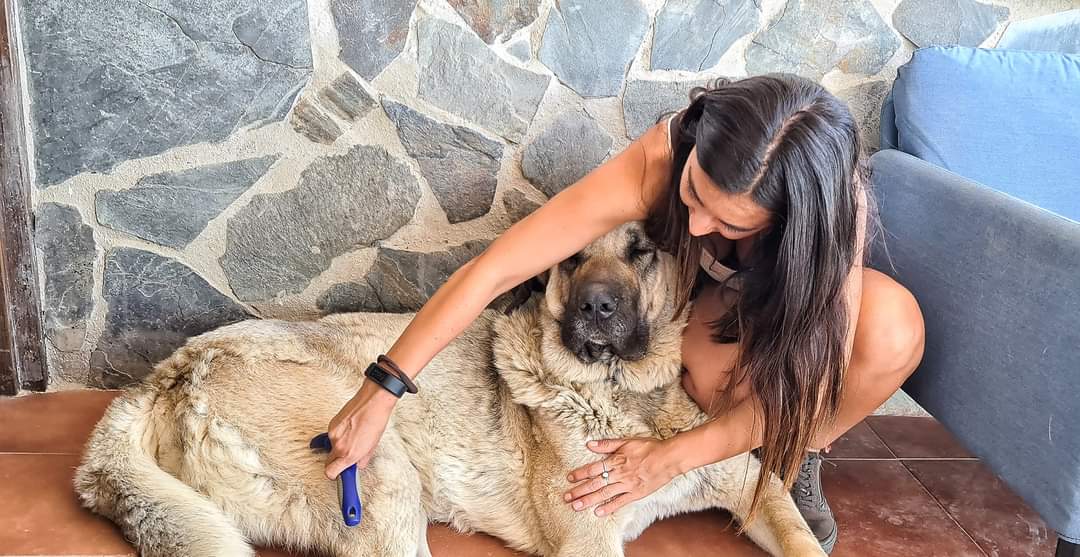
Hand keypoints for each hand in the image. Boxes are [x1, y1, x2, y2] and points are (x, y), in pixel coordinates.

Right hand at [324, 381, 397, 478]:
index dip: (333, 475)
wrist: (373, 401)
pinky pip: (332, 436)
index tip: (338, 474)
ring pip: (331, 447)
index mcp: (349, 454)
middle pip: (328, 462)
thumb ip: (362, 459)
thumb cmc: (376, 421)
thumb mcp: (372, 446)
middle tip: (345, 458)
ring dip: (338, 446)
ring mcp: (333, 434)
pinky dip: (338, 435)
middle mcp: (339, 445)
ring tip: (353, 437)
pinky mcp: (331, 424)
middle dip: (335, 462)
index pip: (330, 472)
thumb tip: (357, 465)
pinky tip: (350, 429)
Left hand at [563, 437, 682, 516]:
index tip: (570, 478)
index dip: (580, 473)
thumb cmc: (649, 448)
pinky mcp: (636, 493)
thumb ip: (607, 444)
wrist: (668, 458)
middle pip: (595, 483)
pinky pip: (620, 502)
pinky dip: (609, 508)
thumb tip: (589, 444)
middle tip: (567, 497)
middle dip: (580, 490)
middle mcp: (620, 474)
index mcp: (616, 460)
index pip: (594, 468)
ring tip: (576, 506)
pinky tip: (598, 513)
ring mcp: (627, 485)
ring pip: (604, 493)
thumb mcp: (627, 441)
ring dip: (589, 500)